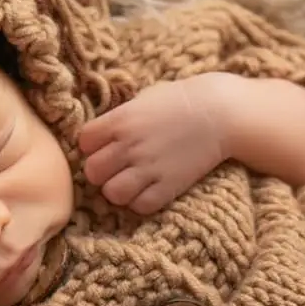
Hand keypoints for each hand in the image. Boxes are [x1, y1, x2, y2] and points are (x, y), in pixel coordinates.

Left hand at [77, 76, 229, 213]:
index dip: (92, 146)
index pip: (84, 142)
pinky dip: (141, 202)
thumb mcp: (144, 99)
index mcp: (120, 120)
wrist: (221, 112)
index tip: (105, 146)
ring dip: (119, 190)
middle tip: (117, 168)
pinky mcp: (168, 185)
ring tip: (132, 183)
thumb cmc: (181, 100)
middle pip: (92, 171)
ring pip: (112, 193)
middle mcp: (130, 145)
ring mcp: (148, 167)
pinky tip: (149, 190)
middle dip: (102, 172)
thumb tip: (103, 134)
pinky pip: (140, 206)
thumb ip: (121, 117)